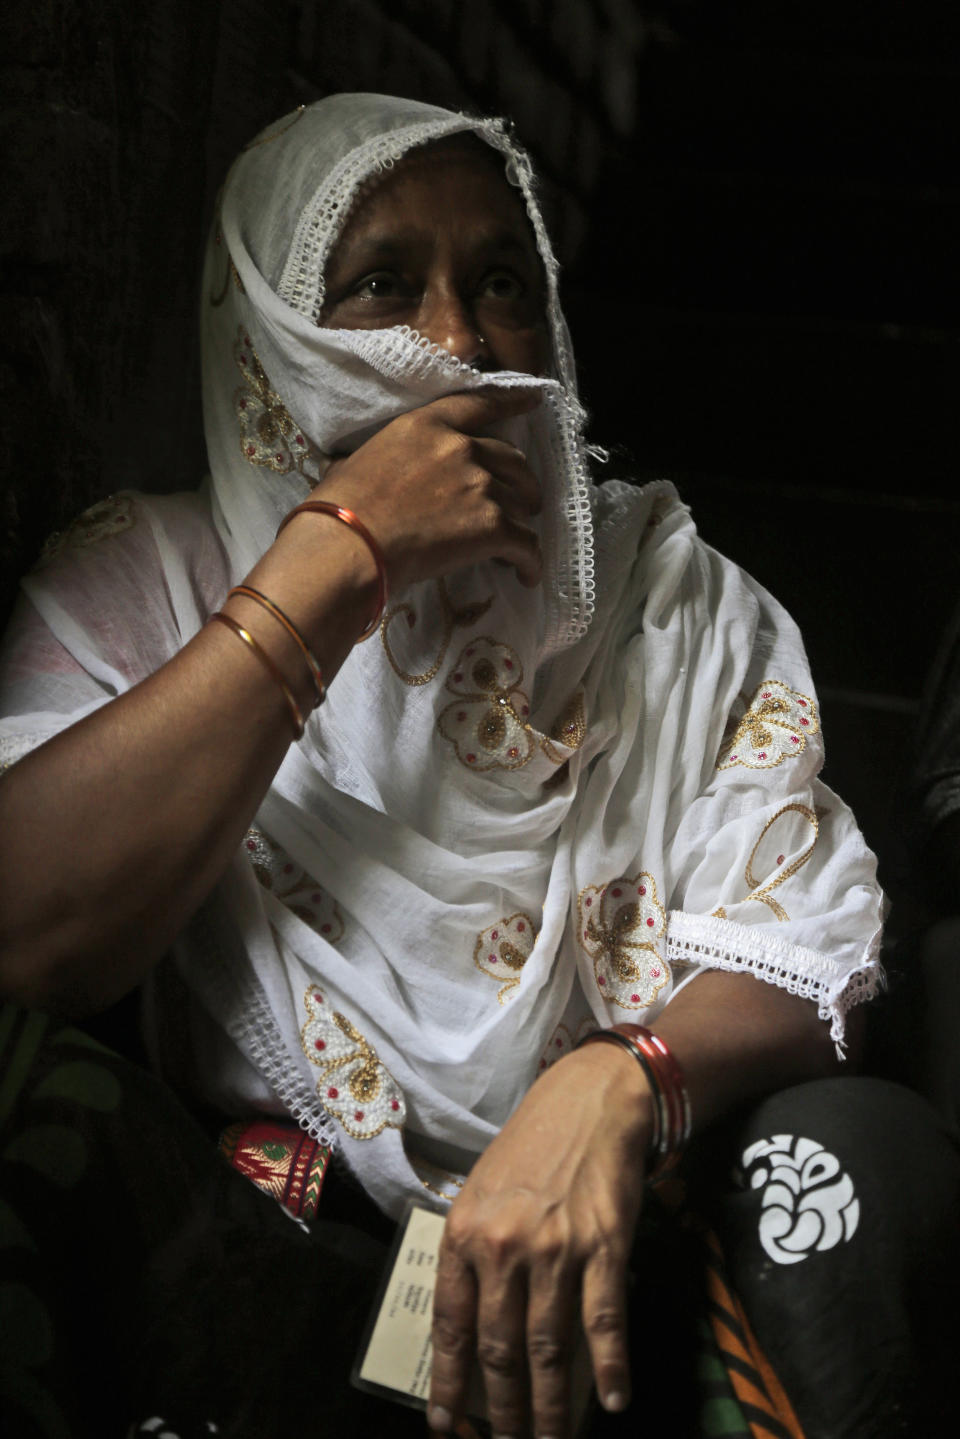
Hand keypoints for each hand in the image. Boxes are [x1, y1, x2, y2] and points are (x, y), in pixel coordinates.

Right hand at [302, 387, 543, 591]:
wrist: (348, 546)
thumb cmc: (337, 509)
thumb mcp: (352, 464)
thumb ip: (372, 459)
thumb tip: (345, 465)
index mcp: (426, 425)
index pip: (481, 404)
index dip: (513, 402)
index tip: (534, 401)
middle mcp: (461, 448)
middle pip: (512, 458)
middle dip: (520, 480)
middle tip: (521, 500)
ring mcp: (480, 486)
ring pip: (521, 502)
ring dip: (521, 521)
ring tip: (515, 544)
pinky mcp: (492, 526)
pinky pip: (526, 543)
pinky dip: (530, 561)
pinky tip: (527, 574)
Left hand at [428, 1043, 652, 1438]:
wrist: (591, 1102)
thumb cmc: (531, 1146)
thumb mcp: (482, 1192)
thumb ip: (474, 1252)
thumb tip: (471, 1324)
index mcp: (466, 1232)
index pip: (451, 1326)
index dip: (450, 1383)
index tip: (448, 1426)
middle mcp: (506, 1246)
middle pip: (501, 1349)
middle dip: (503, 1411)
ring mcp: (557, 1249)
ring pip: (550, 1349)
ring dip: (550, 1408)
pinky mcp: (605, 1247)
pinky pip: (604, 1321)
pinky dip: (611, 1368)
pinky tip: (613, 1402)